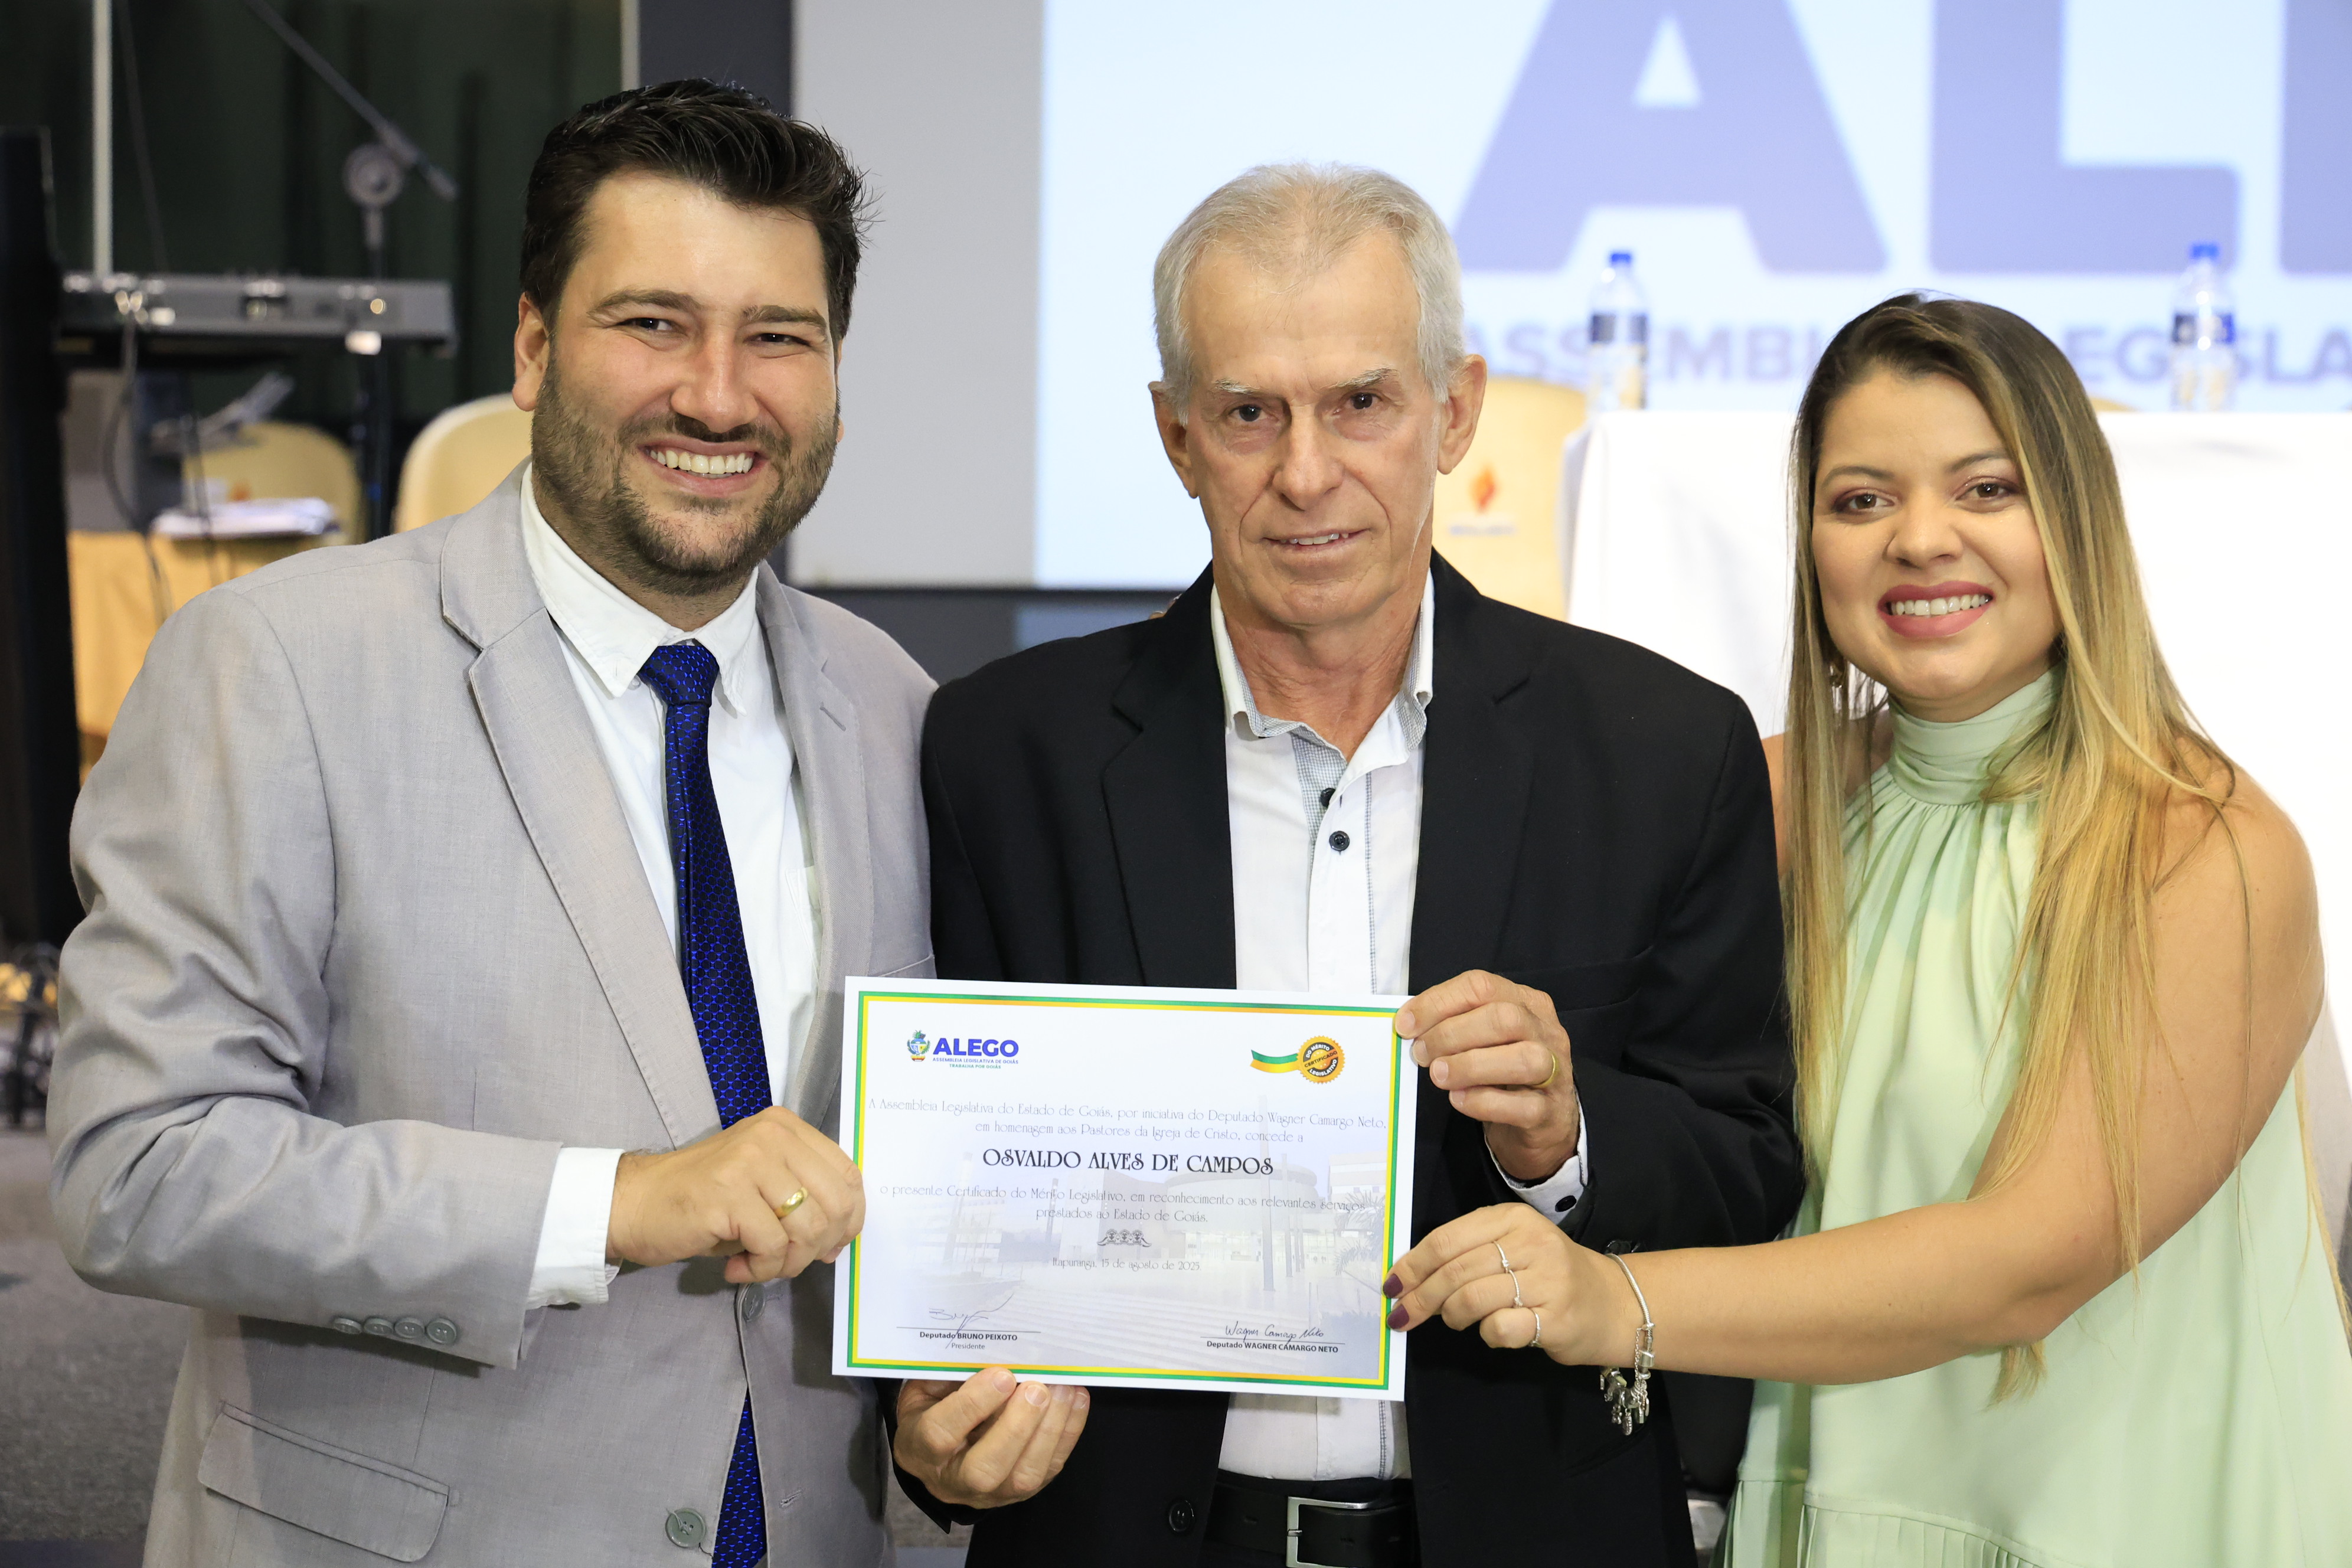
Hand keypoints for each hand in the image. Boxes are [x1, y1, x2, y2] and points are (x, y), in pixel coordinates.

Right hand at [606, 1106, 862, 1283]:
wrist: (633, 1203)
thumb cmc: (700, 1200)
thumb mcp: (761, 1184)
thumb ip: (802, 1197)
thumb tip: (840, 1238)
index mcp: (786, 1127)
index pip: (848, 1174)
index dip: (849, 1218)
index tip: (830, 1245)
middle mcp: (772, 1136)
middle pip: (835, 1203)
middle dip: (820, 1246)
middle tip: (789, 1262)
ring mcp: (749, 1162)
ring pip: (807, 1228)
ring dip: (786, 1263)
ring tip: (758, 1266)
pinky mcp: (728, 1195)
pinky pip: (772, 1247)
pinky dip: (760, 1270)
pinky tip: (735, 1269)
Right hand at [895, 1369, 1088, 1507]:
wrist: (940, 1452)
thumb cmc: (932, 1409)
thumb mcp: (924, 1389)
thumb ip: (946, 1374)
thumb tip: (985, 1350)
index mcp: (920, 1449)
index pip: (941, 1435)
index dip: (973, 1405)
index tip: (1002, 1375)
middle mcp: (954, 1480)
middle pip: (985, 1469)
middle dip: (1016, 1427)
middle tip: (1036, 1388)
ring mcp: (991, 1492)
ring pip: (1023, 1476)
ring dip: (1049, 1430)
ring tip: (1062, 1389)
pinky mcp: (1021, 1491)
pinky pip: (1049, 1468)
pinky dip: (1067, 1432)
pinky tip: (1075, 1399)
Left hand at [1382, 1203, 1633, 1368]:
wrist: (1611, 1302)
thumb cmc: (1547, 1274)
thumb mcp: (1509, 1246)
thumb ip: (1465, 1253)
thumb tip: (1406, 1277)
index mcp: (1511, 1218)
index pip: (1446, 1239)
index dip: (1412, 1265)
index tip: (1392, 1285)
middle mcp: (1530, 1242)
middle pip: (1454, 1271)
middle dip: (1420, 1297)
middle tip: (1404, 1315)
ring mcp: (1547, 1280)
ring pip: (1471, 1299)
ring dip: (1451, 1315)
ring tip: (1455, 1319)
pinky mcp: (1556, 1318)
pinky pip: (1500, 1328)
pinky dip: (1487, 1334)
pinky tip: (1494, 1331)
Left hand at [1396, 971, 1579, 1181]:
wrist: (1542, 1122)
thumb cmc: (1503, 1071)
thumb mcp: (1484, 1038)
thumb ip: (1456, 1025)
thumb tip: (1410, 1026)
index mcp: (1527, 1002)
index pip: (1482, 986)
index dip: (1439, 1002)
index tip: (1406, 1025)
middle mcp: (1546, 1031)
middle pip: (1504, 1018)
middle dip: (1451, 1034)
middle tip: (1420, 1054)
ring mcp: (1555, 1071)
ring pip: (1523, 1059)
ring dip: (1470, 1066)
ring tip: (1438, 1075)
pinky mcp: (1550, 1111)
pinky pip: (1522, 1105)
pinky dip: (1484, 1101)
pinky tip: (1459, 1099)